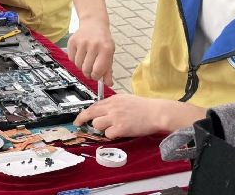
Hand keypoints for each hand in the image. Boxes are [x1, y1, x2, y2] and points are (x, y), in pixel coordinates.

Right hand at [67, 19, 114, 85]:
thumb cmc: (103, 40)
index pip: (98, 70)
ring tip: (86, 59)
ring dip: (81, 66)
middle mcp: (94, 45)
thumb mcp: (110, 53)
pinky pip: (71, 59)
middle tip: (90, 70)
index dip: (96, 77)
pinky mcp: (72, 41)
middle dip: (88, 73)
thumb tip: (108, 84)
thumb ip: (108, 70)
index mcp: (106, 49)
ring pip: (78, 65)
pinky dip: (75, 60)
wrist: (94, 23)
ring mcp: (82, 42)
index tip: (96, 76)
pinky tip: (81, 53)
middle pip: (86, 69)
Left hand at [74, 95, 205, 138]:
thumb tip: (104, 110)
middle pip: (90, 113)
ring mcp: (115, 117)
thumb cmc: (145, 107)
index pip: (94, 105)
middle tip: (78, 124)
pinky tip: (120, 132)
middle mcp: (112, 107)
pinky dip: (112, 135)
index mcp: (114, 99)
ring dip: (102, 128)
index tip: (80, 117)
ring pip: (97, 124)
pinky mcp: (120, 128)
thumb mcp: (127, 100)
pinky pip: (108, 134)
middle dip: (82, 120)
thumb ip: (115, 104)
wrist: (157, 112)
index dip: (85, 112)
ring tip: (112, 128)